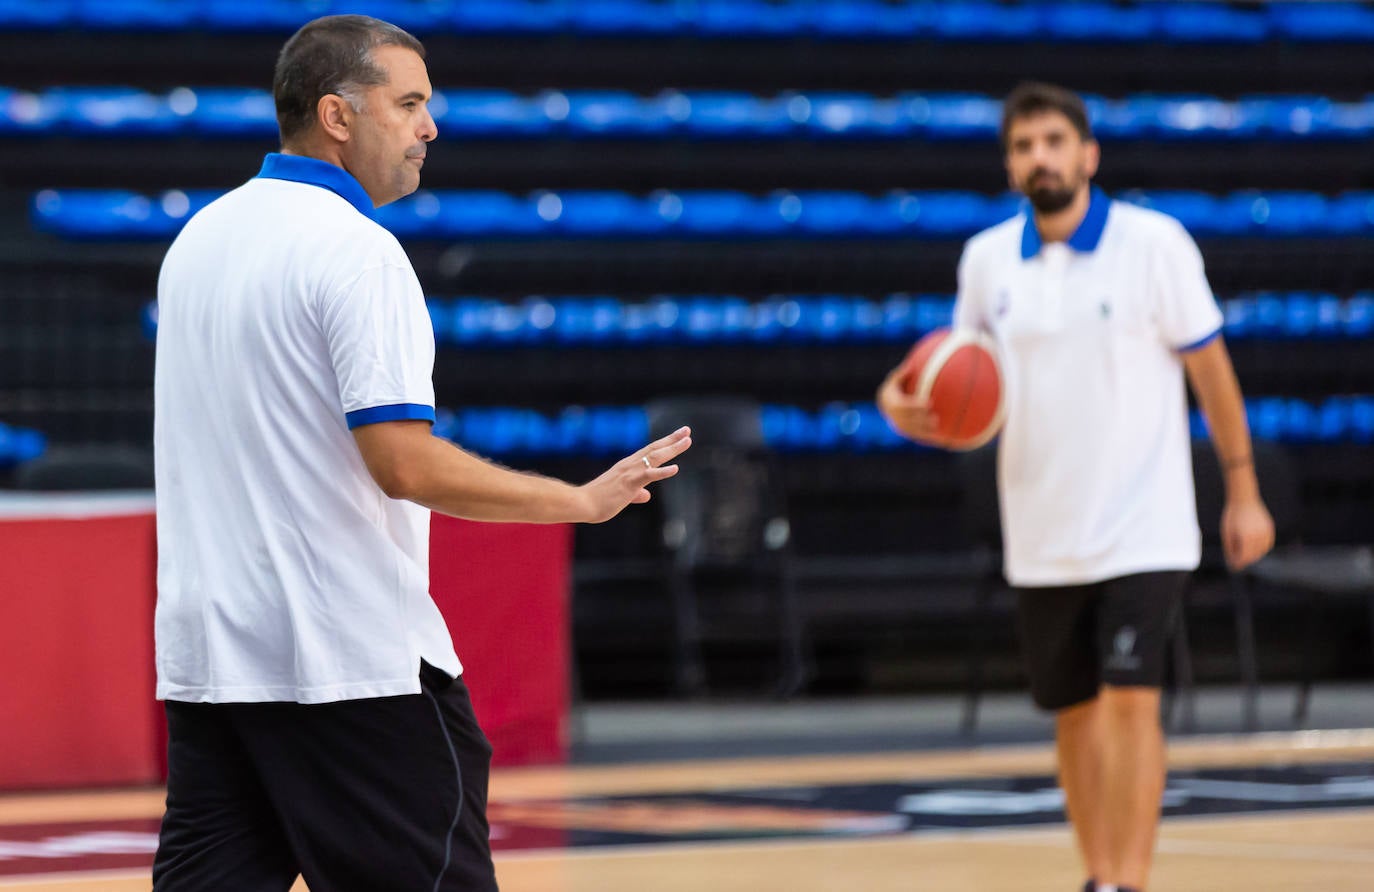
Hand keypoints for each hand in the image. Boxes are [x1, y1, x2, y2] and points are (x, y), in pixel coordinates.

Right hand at [577, 426, 691, 522]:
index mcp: (628, 467)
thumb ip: (635, 494)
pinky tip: (676, 468)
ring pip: (655, 457)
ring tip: (687, 440)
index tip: (678, 436)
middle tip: (687, 430)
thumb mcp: (621, 496)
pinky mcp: (629, 483)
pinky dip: (663, 472)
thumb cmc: (598, 501)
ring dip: (672, 448)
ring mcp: (630, 472)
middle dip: (672, 440)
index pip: (649, 452)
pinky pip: (648, 475)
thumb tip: (646, 495)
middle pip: (655, 449)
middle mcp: (630, 465)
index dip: (665, 444)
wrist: (581, 504)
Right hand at [876, 365, 940, 443]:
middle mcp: (896, 417)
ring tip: (939, 430)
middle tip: (936, 419)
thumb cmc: (894, 388)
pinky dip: (927, 437)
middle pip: (910, 420)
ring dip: (925, 431)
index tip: (928, 403)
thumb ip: (901, 374)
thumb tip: (910, 365)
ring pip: (914, 430)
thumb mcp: (894, 380)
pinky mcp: (906, 431)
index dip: (916, 406)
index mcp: (894, 404)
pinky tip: (939, 438)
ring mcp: (901, 426)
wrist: (884, 404)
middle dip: (922, 421)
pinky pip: (917, 435)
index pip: (905, 406)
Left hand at [1221, 496, 1274, 569]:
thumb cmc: (1231, 516)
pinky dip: (1261, 548)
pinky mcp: (1270, 528)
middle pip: (1253, 556)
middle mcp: (1258, 535)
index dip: (1238, 564)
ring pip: (1262, 551)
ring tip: (1243, 551)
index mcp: (1246, 537)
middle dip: (1244, 560)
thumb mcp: (1227, 533)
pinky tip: (1253, 546)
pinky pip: (1267, 544)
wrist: (1243, 499)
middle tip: (1236, 561)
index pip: (1244, 558)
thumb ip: (1230, 549)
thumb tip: (1232, 564)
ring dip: (1253, 555)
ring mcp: (1266, 532)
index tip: (1232, 567)